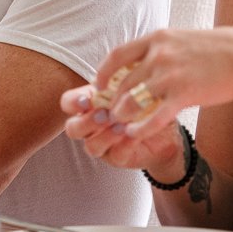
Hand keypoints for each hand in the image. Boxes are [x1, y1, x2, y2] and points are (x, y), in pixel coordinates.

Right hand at [60, 85, 185, 175]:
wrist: (164, 128)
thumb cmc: (142, 102)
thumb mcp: (131, 87)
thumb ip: (118, 82)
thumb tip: (114, 74)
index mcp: (89, 105)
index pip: (68, 103)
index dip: (73, 102)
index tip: (87, 100)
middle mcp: (90, 126)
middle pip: (72, 128)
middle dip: (87, 122)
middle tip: (104, 115)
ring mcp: (102, 144)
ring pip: (91, 146)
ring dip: (105, 136)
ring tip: (122, 126)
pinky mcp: (118, 158)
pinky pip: (116, 155)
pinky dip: (125, 145)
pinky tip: (135, 135)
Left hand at [90, 27, 232, 139]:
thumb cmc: (218, 50)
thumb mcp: (182, 39)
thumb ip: (160, 50)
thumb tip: (141, 62)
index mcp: (157, 38)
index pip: (117, 55)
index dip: (103, 72)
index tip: (99, 85)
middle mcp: (159, 54)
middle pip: (122, 82)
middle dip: (112, 100)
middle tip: (109, 113)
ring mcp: (170, 74)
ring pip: (132, 100)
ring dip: (122, 115)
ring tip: (120, 124)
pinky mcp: (184, 94)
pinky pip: (153, 116)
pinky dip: (140, 128)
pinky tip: (134, 133)